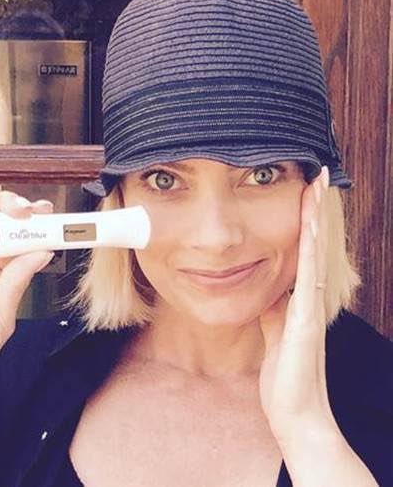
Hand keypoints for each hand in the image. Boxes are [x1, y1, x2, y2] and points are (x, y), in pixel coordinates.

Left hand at [258, 165, 336, 442]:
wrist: (297, 414)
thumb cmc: (287, 376)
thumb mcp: (274, 332)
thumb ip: (275, 309)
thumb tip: (269, 290)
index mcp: (302, 300)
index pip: (304, 251)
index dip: (306, 221)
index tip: (306, 191)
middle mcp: (311, 299)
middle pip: (314, 246)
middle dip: (316, 211)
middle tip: (320, 175)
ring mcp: (310, 310)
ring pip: (314, 257)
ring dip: (315, 223)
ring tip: (317, 189)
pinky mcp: (304, 325)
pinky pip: (307, 283)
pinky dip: (308, 257)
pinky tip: (307, 234)